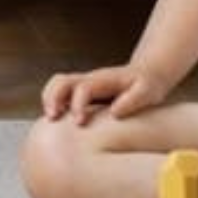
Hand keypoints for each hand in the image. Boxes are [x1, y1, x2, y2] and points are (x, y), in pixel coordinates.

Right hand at [40, 63, 168, 123]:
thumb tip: (115, 112)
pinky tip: (57, 123)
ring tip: (49, 120)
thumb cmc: (147, 85)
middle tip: (52, 118)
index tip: (79, 122)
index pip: (83, 87)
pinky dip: (53, 105)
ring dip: (49, 100)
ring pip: (57, 84)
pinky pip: (60, 93)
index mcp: (103, 79)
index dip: (78, 103)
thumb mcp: (148, 91)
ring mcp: (83, 84)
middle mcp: (89, 79)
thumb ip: (133, 100)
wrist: (146, 74)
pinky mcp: (81, 93)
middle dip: (53, 98)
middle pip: (62, 80)